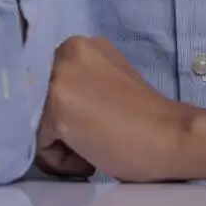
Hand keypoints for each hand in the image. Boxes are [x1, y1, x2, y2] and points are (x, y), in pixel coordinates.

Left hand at [38, 35, 196, 182]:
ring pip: (35, 124)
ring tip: (93, 147)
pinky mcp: (55, 108)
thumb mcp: (106, 82)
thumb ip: (79, 83)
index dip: (65, 110)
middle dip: (59, 125)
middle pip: (37, 102)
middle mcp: (66, 52)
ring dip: (62, 144)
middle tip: (94, 135)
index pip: (45, 83)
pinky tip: (90, 156)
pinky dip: (62, 161)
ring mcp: (59, 77)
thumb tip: (51, 106)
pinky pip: (40, 146)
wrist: (171, 136)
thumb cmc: (145, 118)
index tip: (90, 122)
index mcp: (81, 44)